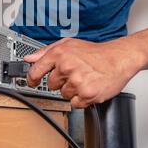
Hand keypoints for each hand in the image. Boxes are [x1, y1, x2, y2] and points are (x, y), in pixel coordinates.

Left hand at [24, 38, 143, 107]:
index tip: (32, 82)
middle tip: (74, 74)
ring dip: (72, 90)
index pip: (35, 71)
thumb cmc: (94, 52)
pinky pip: (75, 103)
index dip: (32, 79)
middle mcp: (67, 67)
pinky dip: (81, 98)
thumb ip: (46, 51)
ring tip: (83, 79)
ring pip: (63, 94)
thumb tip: (29, 58)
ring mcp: (77, 81)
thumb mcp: (68, 44)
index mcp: (59, 54)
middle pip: (51, 85)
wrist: (118, 58)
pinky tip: (88, 87)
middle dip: (60, 81)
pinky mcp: (87, 94)